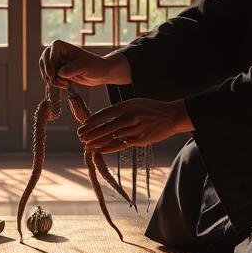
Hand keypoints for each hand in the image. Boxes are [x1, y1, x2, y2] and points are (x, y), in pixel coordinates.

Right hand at [39, 40, 131, 88]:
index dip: (49, 64)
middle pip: (43, 62)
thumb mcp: (85, 66)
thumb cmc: (95, 66)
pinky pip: (49, 78)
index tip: (53, 75)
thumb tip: (60, 73)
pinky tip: (66, 85)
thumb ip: (73, 69)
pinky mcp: (58, 71)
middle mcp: (56, 53)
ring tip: (66, 85)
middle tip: (57, 82)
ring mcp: (56, 62)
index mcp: (61, 46)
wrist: (101, 73)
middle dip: (48, 74)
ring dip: (52, 80)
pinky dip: (55, 83)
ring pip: (45, 71)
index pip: (49, 53)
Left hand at [77, 98, 192, 153]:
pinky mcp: (140, 140)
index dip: (93, 120)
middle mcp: (129, 117)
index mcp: (127, 106)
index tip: (83, 125)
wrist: (171, 116)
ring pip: (112, 137)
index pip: (105, 114)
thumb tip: (103, 117)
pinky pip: (121, 145)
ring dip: (97, 142)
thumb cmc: (150, 108)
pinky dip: (109, 148)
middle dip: (91, 133)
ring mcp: (135, 129)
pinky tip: (100, 149)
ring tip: (87, 145)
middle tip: (80, 136)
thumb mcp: (135, 102)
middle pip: (106, 127)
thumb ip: (120, 109)